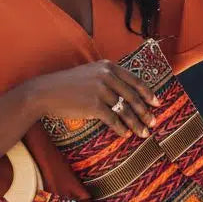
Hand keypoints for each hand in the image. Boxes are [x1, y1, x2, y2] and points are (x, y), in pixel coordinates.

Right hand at [27, 60, 160, 139]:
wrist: (45, 92)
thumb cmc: (66, 85)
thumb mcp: (89, 73)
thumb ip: (106, 77)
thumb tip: (125, 91)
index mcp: (107, 66)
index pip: (134, 80)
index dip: (148, 93)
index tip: (157, 103)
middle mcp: (106, 76)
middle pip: (133, 96)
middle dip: (146, 111)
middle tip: (154, 121)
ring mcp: (100, 90)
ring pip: (125, 109)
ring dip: (137, 123)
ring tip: (144, 133)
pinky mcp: (94, 105)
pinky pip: (113, 119)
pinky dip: (121, 128)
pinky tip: (126, 134)